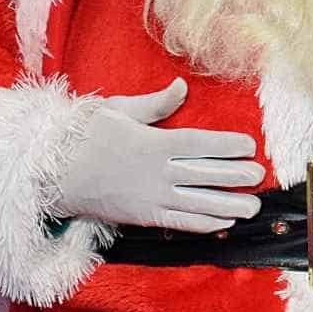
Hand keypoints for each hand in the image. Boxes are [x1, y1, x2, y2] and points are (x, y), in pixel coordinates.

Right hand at [50, 79, 265, 230]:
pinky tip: (224, 223)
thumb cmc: (84, 135)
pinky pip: (179, 222)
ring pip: (197, 203)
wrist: (52, 174)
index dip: (227, 146)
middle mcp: (155, 172)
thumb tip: (181, 87)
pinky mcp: (142, 217)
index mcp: (152, 143)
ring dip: (227, 205)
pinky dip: (203, 224)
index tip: (250, 146)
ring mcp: (149, 197)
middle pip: (204, 174)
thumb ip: (155, 104)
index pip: (199, 144)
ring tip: (253, 206)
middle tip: (260, 176)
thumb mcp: (119, 110)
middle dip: (235, 176)